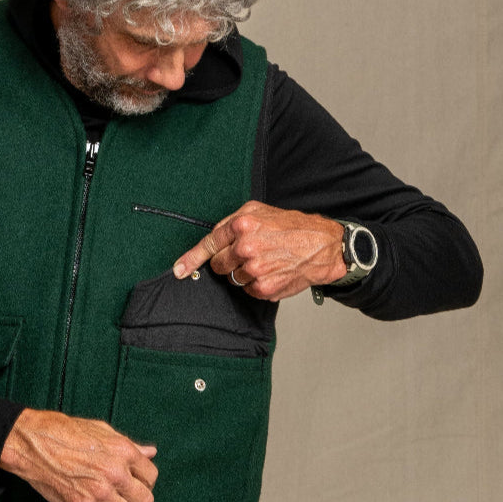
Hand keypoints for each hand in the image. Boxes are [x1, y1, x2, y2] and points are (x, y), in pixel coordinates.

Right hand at [0, 408, 156, 501]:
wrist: (35, 441)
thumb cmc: (66, 431)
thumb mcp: (102, 429)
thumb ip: (128, 444)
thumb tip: (150, 452)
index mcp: (123, 451)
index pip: (151, 475)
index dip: (144, 479)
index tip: (136, 481)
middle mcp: (116, 472)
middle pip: (144, 500)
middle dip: (136, 499)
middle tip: (124, 496)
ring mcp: (99, 491)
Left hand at [172, 200, 345, 300]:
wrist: (323, 245)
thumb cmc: (292, 226)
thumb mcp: (259, 211)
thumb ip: (232, 223)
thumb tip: (212, 239)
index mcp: (242, 225)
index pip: (209, 244)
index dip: (190, 259)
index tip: (179, 270)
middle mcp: (246, 247)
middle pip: (218, 264)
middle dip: (227, 261)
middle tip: (248, 253)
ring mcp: (255, 269)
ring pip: (233, 278)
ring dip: (244, 273)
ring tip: (266, 260)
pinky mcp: (264, 288)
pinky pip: (248, 290)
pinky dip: (257, 284)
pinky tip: (272, 271)